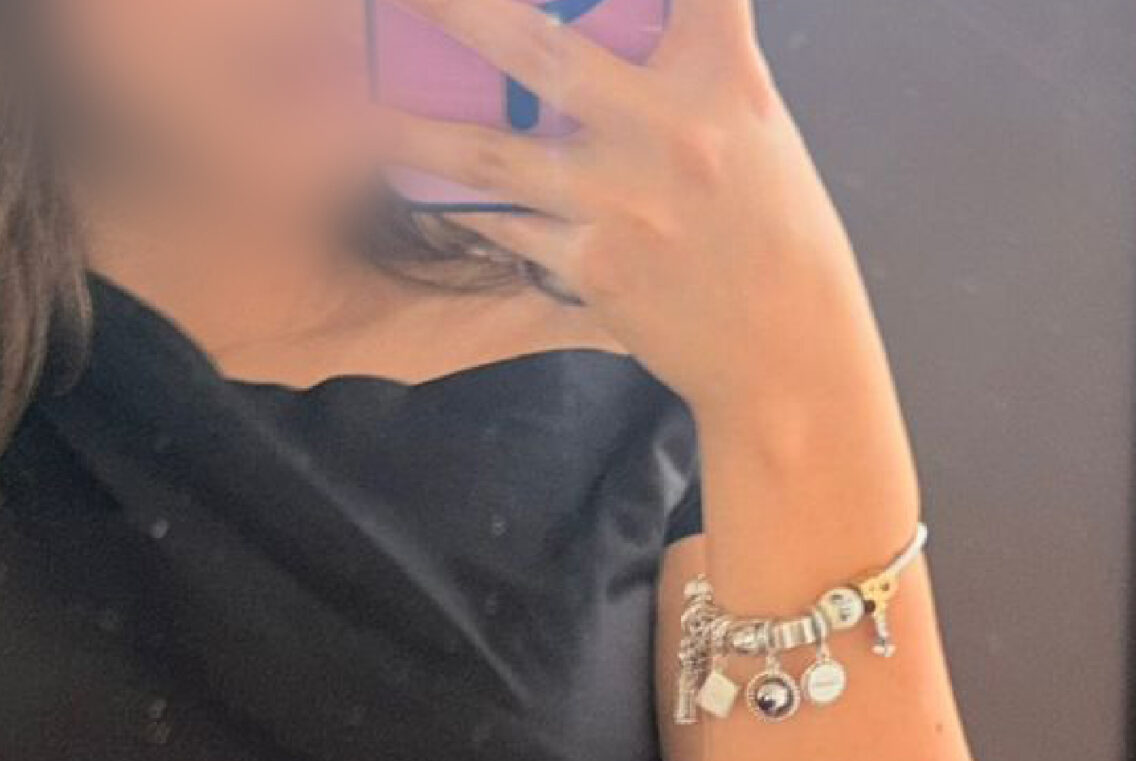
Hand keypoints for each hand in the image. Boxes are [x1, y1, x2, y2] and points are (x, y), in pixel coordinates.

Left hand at [375, 0, 872, 422]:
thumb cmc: (771, 227)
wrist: (789, 352)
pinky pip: (504, 229)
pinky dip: (453, 207)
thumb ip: (687, 60)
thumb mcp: (751, 121)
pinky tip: (403, 183)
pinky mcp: (595, 268)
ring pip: (492, 156)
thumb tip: (611, 20)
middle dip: (456, 11)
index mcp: (722, 76)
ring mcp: (624, 203)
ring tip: (346, 108)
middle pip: (540, 47)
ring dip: (408, 127)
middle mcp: (670, 130)